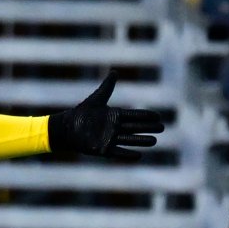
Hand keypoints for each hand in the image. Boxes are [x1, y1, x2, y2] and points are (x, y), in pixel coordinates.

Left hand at [46, 72, 164, 158]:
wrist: (67, 128)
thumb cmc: (81, 113)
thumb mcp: (96, 99)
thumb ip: (107, 87)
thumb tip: (115, 72)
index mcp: (114, 115)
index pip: (134, 115)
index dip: (146, 116)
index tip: (158, 116)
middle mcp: (115, 127)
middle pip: (135, 127)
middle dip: (148, 128)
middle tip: (162, 128)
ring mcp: (110, 139)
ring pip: (130, 140)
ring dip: (142, 141)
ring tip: (155, 141)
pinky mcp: (104, 149)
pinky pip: (119, 152)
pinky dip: (128, 155)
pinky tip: (139, 155)